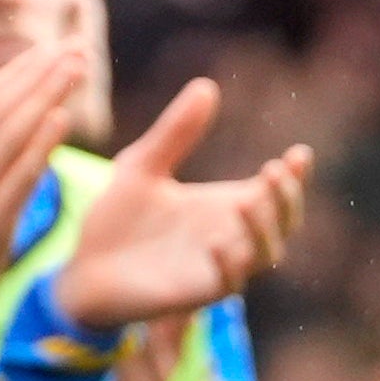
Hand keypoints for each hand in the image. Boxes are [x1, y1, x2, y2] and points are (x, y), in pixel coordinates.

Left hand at [52, 78, 309, 330]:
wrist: (80, 266)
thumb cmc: (116, 219)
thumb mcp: (143, 167)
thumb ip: (174, 134)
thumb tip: (206, 86)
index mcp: (225, 207)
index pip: (275, 191)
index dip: (297, 175)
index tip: (299, 153)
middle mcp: (231, 238)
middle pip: (283, 222)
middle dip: (286, 198)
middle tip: (274, 170)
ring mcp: (217, 268)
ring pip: (264, 254)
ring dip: (263, 229)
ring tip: (249, 199)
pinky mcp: (194, 294)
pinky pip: (225, 284)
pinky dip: (228, 266)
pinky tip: (218, 244)